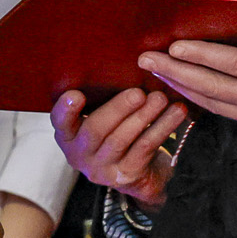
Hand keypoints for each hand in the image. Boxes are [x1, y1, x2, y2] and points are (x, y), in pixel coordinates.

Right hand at [51, 86, 188, 210]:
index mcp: (68, 136)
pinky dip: (162, 127)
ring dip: (143, 116)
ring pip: (121, 140)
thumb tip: (118, 61)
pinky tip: (176, 112)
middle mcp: (80, 155)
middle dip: (117, 109)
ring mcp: (103, 169)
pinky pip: (145, 147)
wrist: (139, 175)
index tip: (76, 94)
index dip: (65, 110)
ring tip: (160, 98)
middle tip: (138, 93)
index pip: (60, 122)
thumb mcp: (102, 119)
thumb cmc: (118, 133)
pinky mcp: (127, 175)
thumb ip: (100, 100)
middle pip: (95, 131)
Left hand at [139, 38, 236, 183]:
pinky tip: (195, 95)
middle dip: (175, 73)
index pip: (234, 65)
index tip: (175, 47)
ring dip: (184, 89)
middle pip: (212, 88)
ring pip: (216, 106)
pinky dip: (210, 105)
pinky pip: (233, 118)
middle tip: (145, 60)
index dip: (202, 56)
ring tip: (158, 75)